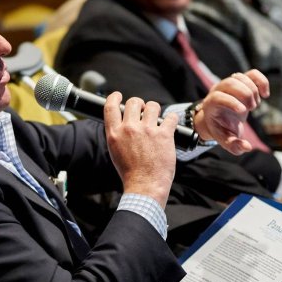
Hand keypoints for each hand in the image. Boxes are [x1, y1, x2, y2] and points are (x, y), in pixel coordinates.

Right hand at [104, 92, 176, 207]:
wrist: (145, 186)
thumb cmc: (130, 172)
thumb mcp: (115, 151)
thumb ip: (118, 135)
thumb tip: (123, 123)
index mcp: (115, 133)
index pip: (110, 106)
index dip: (115, 97)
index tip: (119, 95)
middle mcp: (129, 129)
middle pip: (134, 102)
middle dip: (139, 104)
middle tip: (143, 111)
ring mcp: (147, 130)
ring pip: (152, 106)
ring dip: (154, 110)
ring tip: (156, 119)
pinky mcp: (164, 135)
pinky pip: (170, 117)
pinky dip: (171, 120)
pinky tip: (170, 125)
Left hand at [194, 69, 269, 154]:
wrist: (222, 118)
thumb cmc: (223, 129)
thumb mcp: (226, 140)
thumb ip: (234, 146)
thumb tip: (247, 147)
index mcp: (211, 105)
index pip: (217, 97)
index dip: (230, 102)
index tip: (243, 111)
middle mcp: (218, 90)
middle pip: (230, 83)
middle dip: (244, 95)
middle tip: (251, 108)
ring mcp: (230, 83)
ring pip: (240, 77)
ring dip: (252, 90)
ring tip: (254, 105)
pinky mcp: (242, 81)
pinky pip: (252, 74)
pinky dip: (262, 81)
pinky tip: (265, 94)